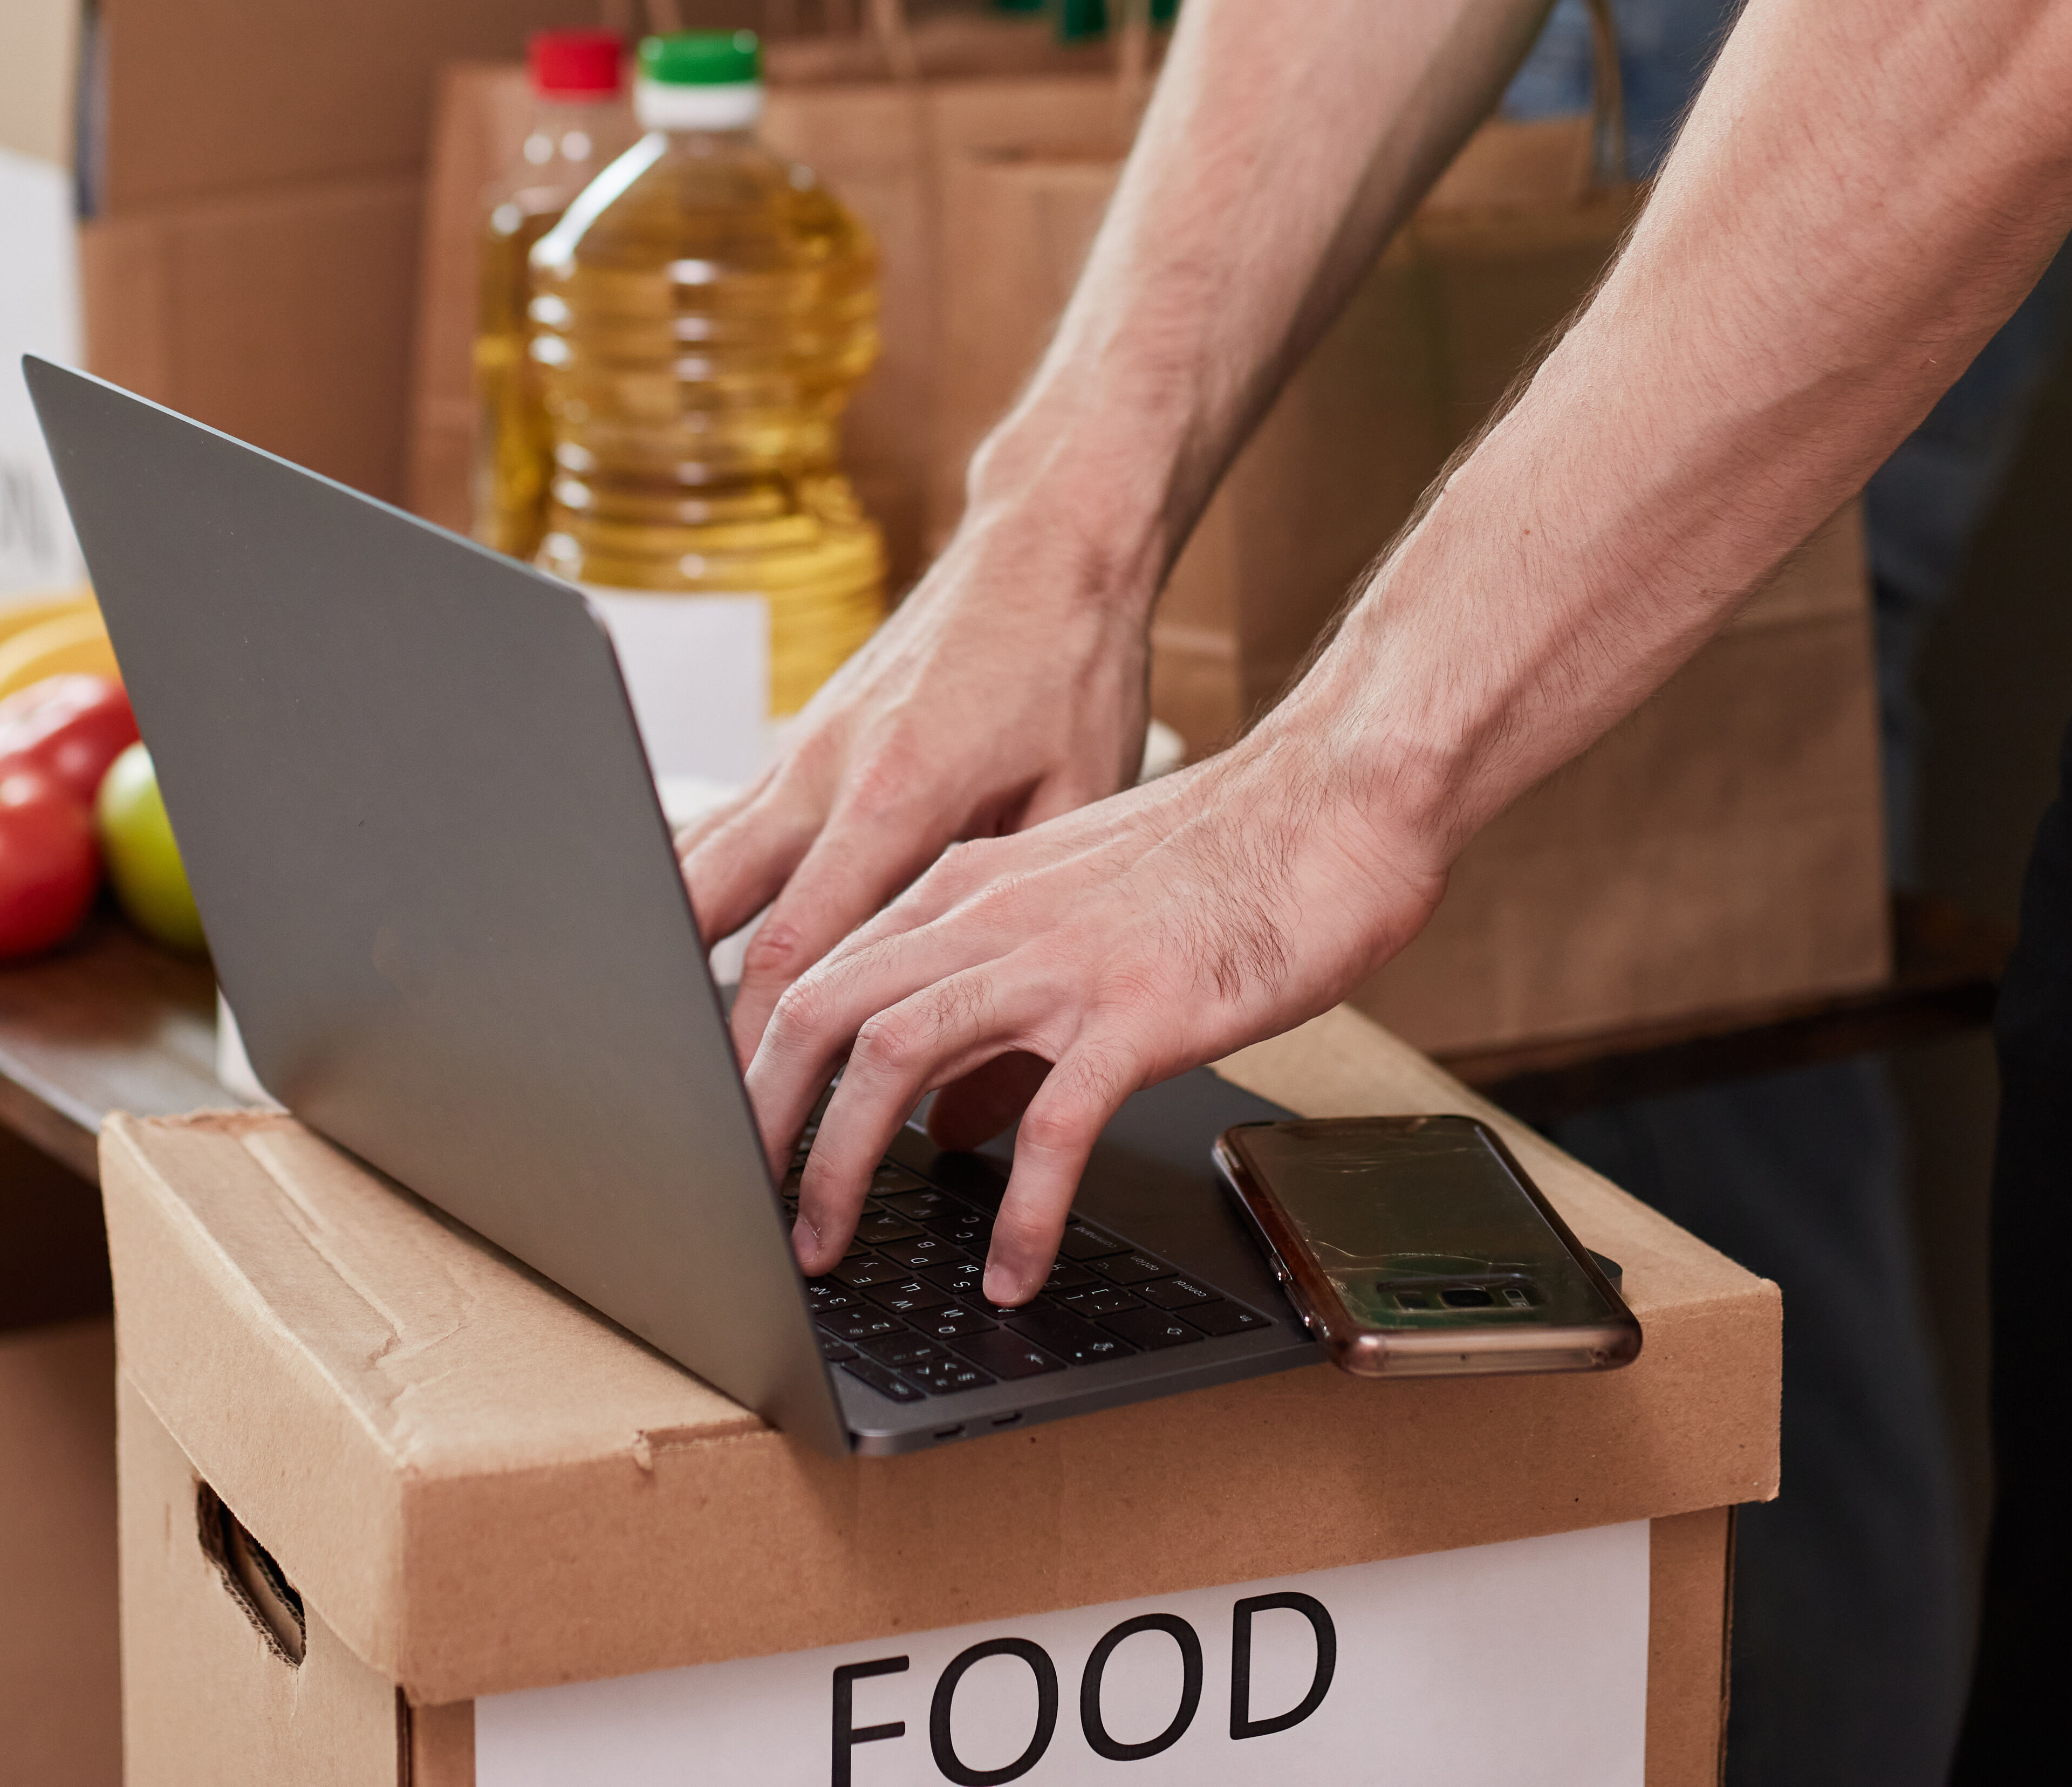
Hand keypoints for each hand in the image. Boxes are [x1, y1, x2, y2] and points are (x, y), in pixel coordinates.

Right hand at [677, 504, 1157, 1058]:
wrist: (1046, 547)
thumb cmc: (1073, 668)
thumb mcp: (1081, 805)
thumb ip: (1026, 945)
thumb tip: (983, 1092)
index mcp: (897, 793)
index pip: (800, 949)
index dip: (764, 1048)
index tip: (752, 1125)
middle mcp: (826, 770)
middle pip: (710, 913)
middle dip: (687, 1022)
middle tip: (682, 1108)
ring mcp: (800, 750)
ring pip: (694, 866)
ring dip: (669, 956)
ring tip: (662, 1048)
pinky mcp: (799, 742)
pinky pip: (723, 830)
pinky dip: (693, 897)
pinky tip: (690, 956)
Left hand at [748, 723, 1448, 1303]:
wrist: (1337, 800)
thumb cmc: (1219, 862)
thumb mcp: (1068, 912)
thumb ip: (987, 995)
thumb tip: (932, 1116)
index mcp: (964, 886)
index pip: (816, 971)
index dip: (755, 1065)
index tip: (734, 1146)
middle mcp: (989, 913)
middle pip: (820, 1012)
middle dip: (763, 1124)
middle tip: (748, 1215)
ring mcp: (1060, 960)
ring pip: (894, 1058)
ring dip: (844, 1167)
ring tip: (826, 1252)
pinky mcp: (1140, 1010)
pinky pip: (1054, 1125)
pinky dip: (1021, 1212)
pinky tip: (1011, 1271)